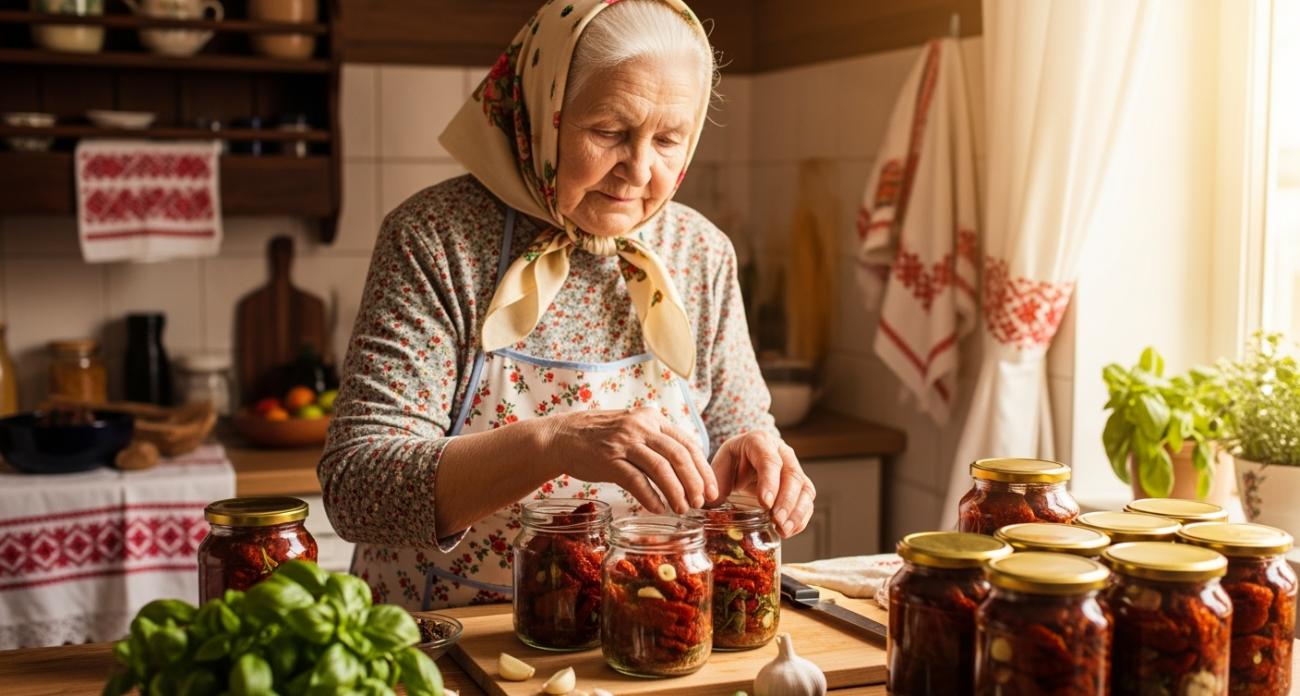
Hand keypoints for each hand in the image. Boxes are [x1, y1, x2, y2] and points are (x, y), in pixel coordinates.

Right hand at [545, 408, 716, 513]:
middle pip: (679, 455)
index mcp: (652, 418)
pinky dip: (650, 497)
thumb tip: (688, 465)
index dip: (703, 468)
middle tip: (702, 503)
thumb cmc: (601, 437)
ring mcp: (623, 442)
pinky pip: (636, 480)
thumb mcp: (633, 428)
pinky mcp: (608, 460)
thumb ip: (657, 441)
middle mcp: (640, 426)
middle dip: (695, 482)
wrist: (561, 437)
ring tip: (683, 509)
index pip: (687, 443)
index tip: (713, 489)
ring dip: (676, 492)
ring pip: (661, 468)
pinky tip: (658, 509)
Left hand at [710, 431, 814, 537]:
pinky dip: (800, 518)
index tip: (765, 502)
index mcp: (758, 441)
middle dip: (786, 499)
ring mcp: (793, 468)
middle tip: (777, 519)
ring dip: (796, 511)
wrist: (740, 466)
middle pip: (791, 474)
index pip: (769, 459)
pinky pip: (807, 501)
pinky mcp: (800, 486)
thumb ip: (714, 484)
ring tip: (784, 529)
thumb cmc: (729, 465)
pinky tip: (788, 531)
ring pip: (804, 488)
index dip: (769, 480)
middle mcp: (781, 452)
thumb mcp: (718, 469)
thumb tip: (710, 502)